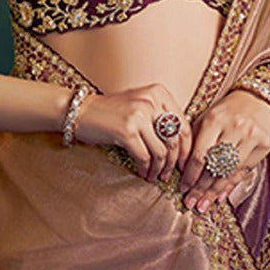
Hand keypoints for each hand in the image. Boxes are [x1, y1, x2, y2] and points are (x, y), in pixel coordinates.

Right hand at [75, 83, 191, 182]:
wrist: (82, 112)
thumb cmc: (113, 112)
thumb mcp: (141, 105)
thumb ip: (161, 117)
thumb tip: (183, 146)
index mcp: (158, 93)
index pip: (183, 124)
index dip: (187, 147)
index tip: (184, 162)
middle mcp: (151, 101)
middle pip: (175, 139)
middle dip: (175, 162)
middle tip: (170, 174)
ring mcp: (138, 115)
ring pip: (161, 151)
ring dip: (160, 169)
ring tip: (156, 176)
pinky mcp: (127, 131)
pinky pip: (145, 157)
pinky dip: (146, 169)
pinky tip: (143, 173)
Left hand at [178, 89, 269, 211]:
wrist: (258, 99)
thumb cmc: (227, 111)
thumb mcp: (208, 118)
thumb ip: (196, 141)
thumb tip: (184, 172)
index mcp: (214, 119)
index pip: (200, 155)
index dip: (189, 176)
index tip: (182, 188)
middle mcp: (234, 127)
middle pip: (214, 166)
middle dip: (199, 188)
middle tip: (189, 203)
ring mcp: (251, 136)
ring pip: (229, 172)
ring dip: (213, 191)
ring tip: (202, 204)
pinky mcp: (264, 144)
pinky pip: (244, 171)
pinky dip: (230, 185)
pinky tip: (220, 196)